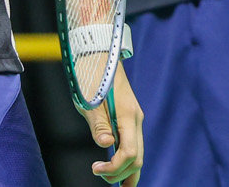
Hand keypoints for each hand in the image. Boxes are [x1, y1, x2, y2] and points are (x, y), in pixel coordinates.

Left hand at [83, 63, 143, 182]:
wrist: (101, 54)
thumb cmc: (92, 75)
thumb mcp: (89, 100)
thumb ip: (98, 124)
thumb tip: (106, 144)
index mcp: (128, 114)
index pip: (130, 153)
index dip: (114, 167)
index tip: (96, 168)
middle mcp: (136, 119)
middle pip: (137, 158)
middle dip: (120, 173)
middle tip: (98, 173)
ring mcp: (135, 120)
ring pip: (139, 155)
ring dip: (127, 172)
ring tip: (113, 182)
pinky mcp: (130, 120)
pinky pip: (134, 146)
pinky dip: (129, 163)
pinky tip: (121, 172)